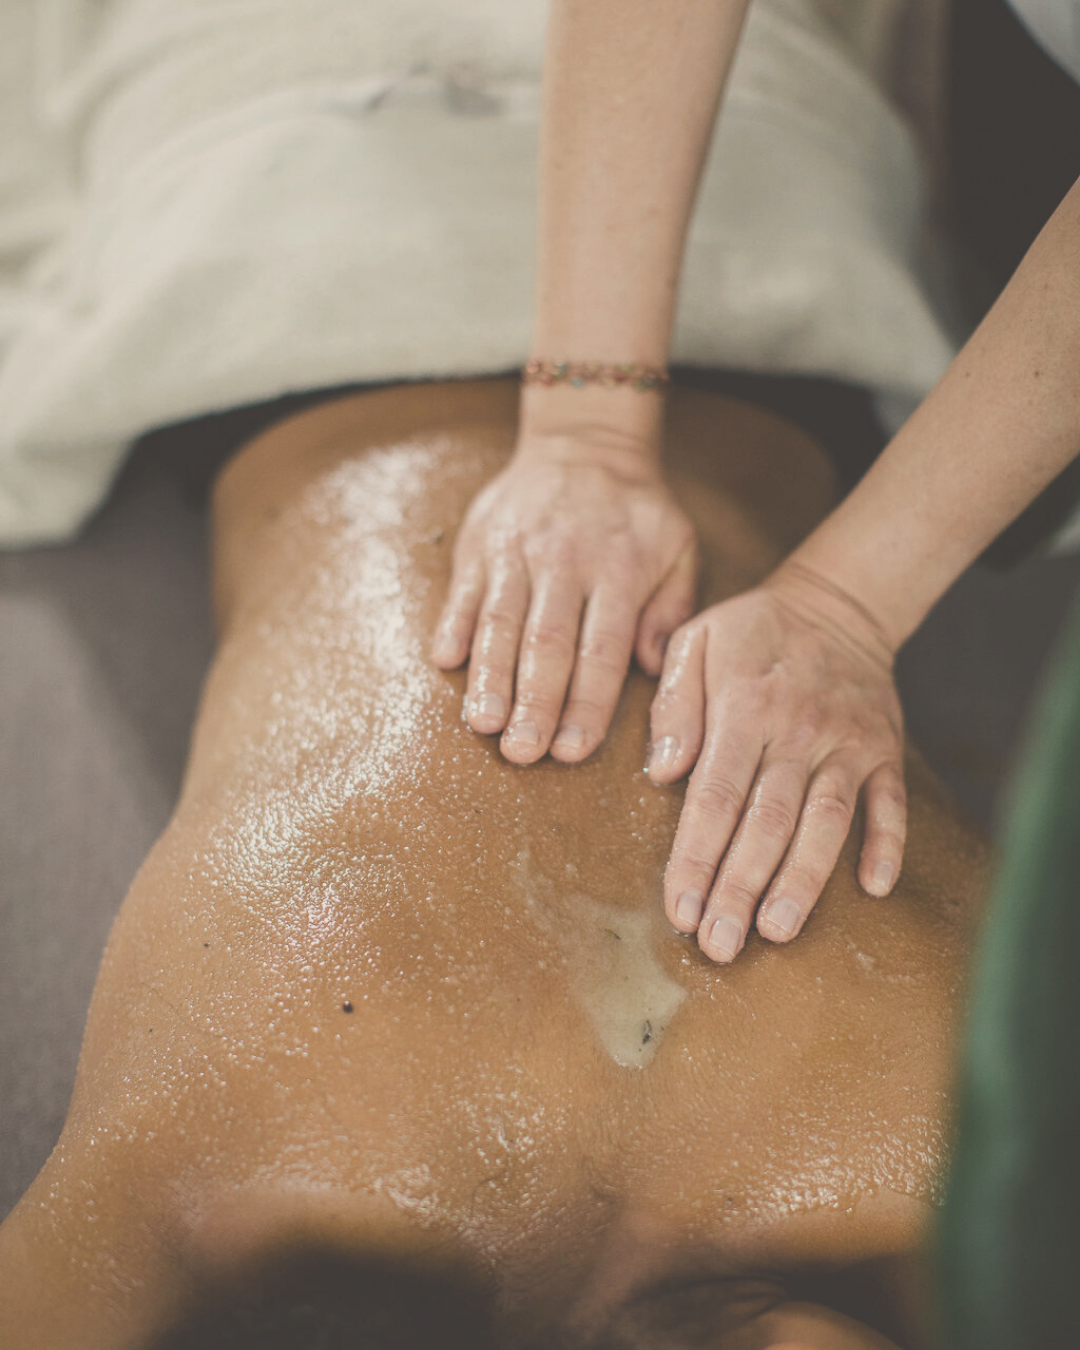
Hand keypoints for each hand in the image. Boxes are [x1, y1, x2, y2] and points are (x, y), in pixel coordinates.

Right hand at [432, 427, 696, 763]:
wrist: (584, 439)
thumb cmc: (637, 510)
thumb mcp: (679, 547)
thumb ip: (672, 610)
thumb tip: (654, 668)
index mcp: (618, 571)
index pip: (601, 650)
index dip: (586, 704)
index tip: (572, 751)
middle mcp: (565, 562)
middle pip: (546, 643)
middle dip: (533, 703)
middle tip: (523, 753)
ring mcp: (516, 551)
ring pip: (500, 621)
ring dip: (489, 677)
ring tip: (483, 724)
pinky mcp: (479, 542)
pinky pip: (464, 590)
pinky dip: (454, 626)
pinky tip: (446, 663)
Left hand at [648, 562, 905, 961]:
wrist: (836, 602)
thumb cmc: (750, 633)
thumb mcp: (695, 643)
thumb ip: (675, 706)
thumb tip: (661, 771)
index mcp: (743, 708)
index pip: (715, 797)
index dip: (695, 857)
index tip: (679, 910)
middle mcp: (798, 731)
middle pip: (767, 822)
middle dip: (740, 887)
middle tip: (719, 944)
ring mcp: (848, 744)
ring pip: (826, 821)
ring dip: (802, 880)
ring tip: (776, 931)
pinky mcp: (885, 751)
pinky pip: (891, 803)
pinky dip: (886, 845)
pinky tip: (872, 889)